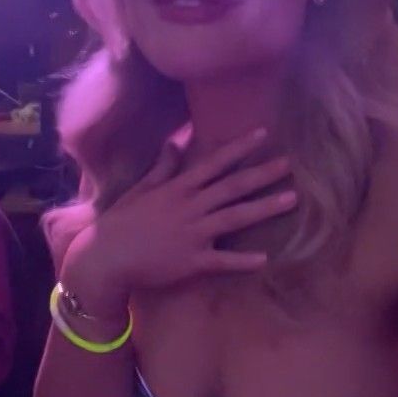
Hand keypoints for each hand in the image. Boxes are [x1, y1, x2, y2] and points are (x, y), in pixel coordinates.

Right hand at [61, 130, 295, 318]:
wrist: (105, 258)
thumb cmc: (121, 222)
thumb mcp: (140, 190)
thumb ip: (162, 168)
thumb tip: (174, 143)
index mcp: (178, 189)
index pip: (214, 163)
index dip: (239, 148)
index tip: (263, 134)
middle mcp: (190, 207)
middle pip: (232, 187)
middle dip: (262, 174)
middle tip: (289, 164)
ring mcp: (193, 234)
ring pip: (235, 218)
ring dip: (264, 208)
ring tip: (291, 199)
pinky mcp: (192, 262)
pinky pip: (223, 261)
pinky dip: (244, 261)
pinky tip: (265, 258)